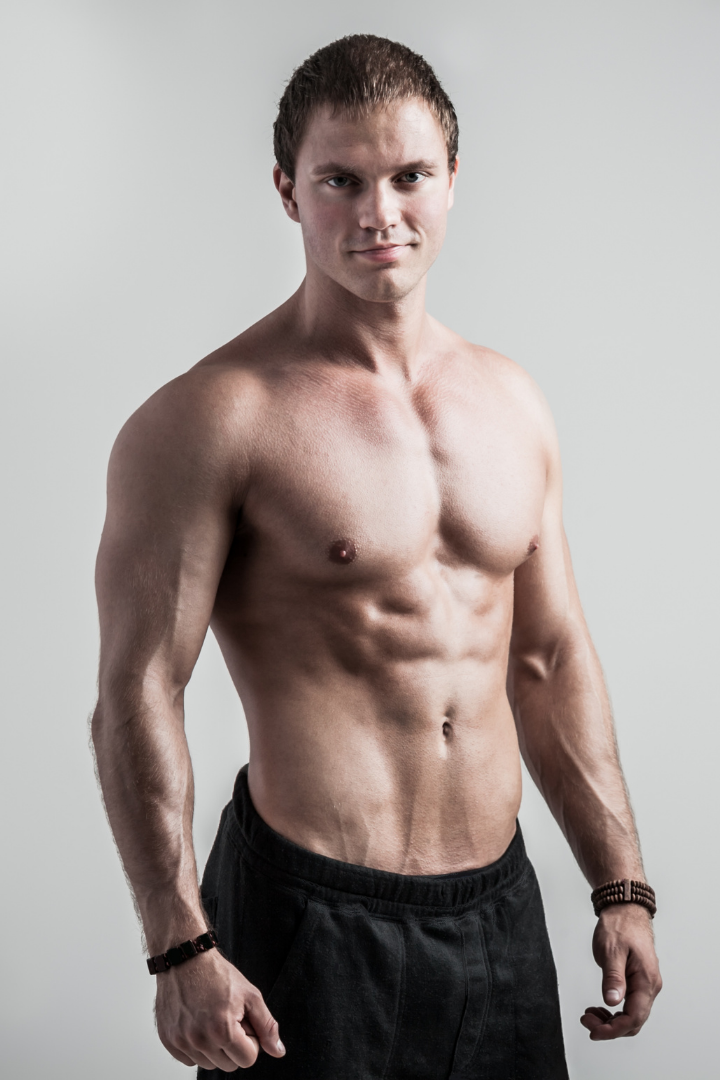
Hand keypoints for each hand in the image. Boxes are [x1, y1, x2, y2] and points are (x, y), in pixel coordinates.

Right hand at [155, 948, 285, 1070]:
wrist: (185, 959)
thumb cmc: (217, 974)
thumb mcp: (250, 995)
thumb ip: (266, 1026)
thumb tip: (278, 1051)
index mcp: (222, 1030)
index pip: (248, 1060)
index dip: (250, 1040)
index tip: (243, 1022)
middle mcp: (199, 1040)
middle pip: (229, 1066)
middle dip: (234, 1046)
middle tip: (228, 1019)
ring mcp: (181, 1041)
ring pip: (208, 1065)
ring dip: (214, 1048)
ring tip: (212, 1020)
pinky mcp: (168, 1040)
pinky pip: (189, 1060)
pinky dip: (196, 1047)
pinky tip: (198, 1024)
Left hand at [581, 903, 661, 1039]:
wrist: (625, 910)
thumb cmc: (620, 926)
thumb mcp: (611, 950)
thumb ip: (613, 977)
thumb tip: (612, 1002)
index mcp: (646, 980)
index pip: (633, 1017)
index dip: (613, 1029)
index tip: (594, 1031)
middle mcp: (650, 986)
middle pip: (634, 1022)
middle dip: (610, 1027)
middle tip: (587, 1020)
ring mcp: (645, 985)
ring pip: (632, 1016)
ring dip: (612, 1021)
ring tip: (590, 1014)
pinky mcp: (638, 982)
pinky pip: (630, 1005)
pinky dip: (614, 1011)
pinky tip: (600, 1007)